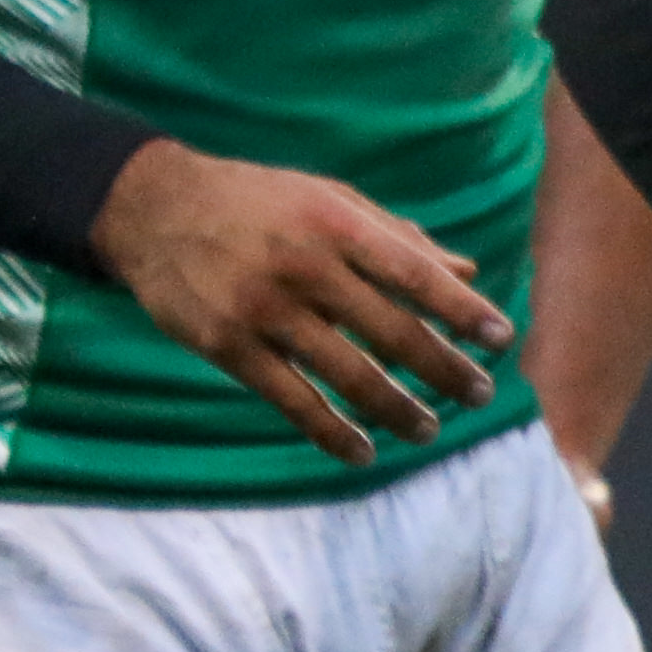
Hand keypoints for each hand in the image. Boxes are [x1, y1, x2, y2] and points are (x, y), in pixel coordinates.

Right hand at [91, 141, 508, 463]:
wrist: (150, 206)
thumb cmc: (258, 202)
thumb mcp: (328, 199)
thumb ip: (399, 238)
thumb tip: (468, 271)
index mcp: (335, 225)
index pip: (414, 274)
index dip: (463, 310)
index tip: (501, 339)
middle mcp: (303, 267)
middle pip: (393, 332)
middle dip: (445, 370)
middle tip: (478, 394)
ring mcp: (262, 309)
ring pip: (348, 375)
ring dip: (398, 410)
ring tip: (429, 429)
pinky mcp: (225, 344)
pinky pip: (290, 400)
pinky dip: (331, 432)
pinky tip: (362, 452)